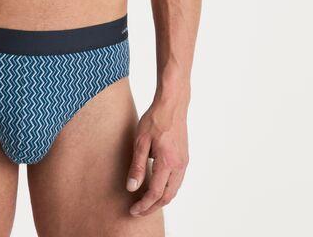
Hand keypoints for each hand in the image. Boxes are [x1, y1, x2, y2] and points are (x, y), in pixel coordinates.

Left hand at [125, 97, 188, 216]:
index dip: (143, 205)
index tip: (133, 210)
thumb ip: (137, 166)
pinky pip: (177, 181)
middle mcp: (178, 166)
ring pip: (174, 190)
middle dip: (152, 207)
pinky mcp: (184, 158)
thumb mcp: (140, 141)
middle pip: (167, 196)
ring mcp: (183, 162)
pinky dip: (166, 190)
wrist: (172, 105)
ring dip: (160, 200)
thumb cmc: (155, 119)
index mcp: (167, 162)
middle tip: (138, 211)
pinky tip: (157, 187)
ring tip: (146, 202)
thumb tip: (132, 188)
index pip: (155, 193)